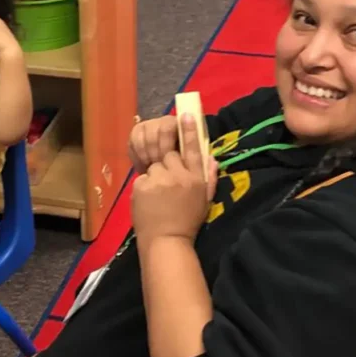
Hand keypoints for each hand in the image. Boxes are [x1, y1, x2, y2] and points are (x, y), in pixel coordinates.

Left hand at [132, 113, 217, 246]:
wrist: (166, 241)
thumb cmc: (188, 222)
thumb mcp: (204, 200)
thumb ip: (208, 177)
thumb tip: (212, 157)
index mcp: (195, 178)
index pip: (193, 148)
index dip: (189, 131)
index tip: (185, 115)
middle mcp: (178, 175)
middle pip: (169, 154)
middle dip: (166, 162)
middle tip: (167, 179)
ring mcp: (159, 179)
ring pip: (154, 166)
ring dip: (155, 177)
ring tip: (158, 197)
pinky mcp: (143, 185)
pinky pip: (143, 178)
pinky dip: (145, 186)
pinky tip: (150, 201)